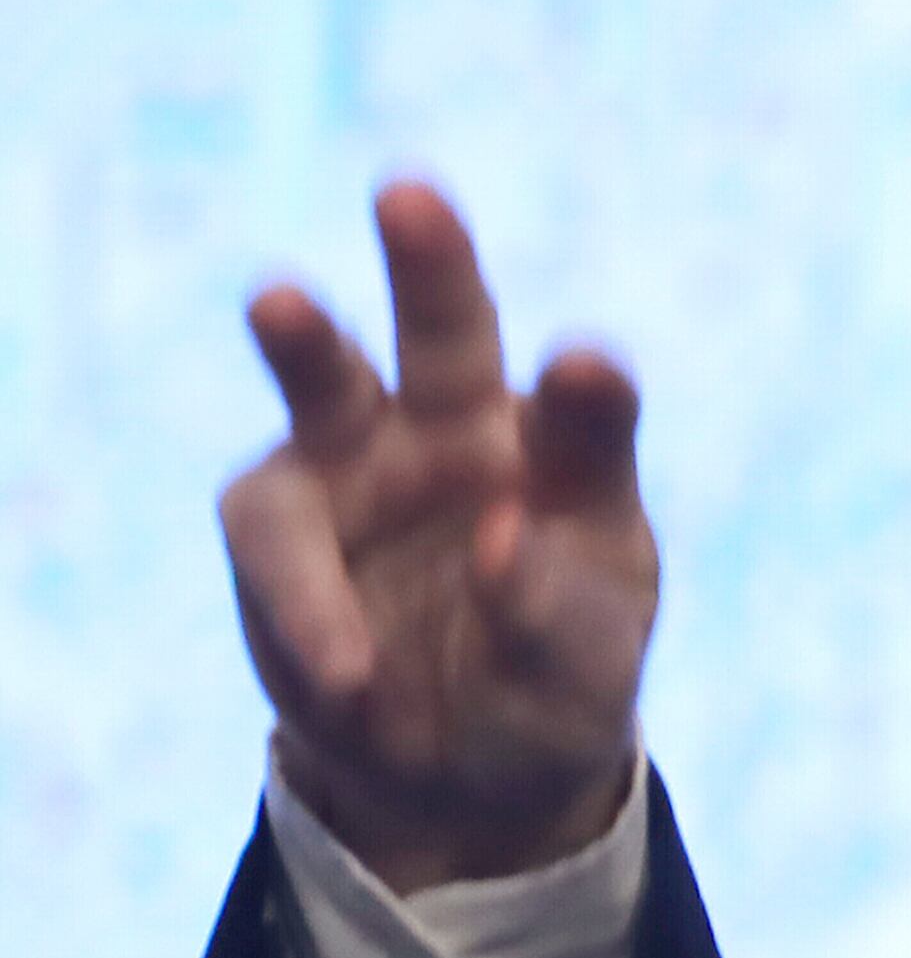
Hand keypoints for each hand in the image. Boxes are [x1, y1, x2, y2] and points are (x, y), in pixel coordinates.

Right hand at [221, 180, 658, 894]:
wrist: (453, 762)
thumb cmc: (545, 687)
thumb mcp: (580, 667)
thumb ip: (550, 606)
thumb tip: (500, 535)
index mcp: (568, 458)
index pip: (586, 413)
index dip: (586, 393)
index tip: (586, 374)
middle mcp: (464, 430)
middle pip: (447, 329)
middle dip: (429, 261)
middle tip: (410, 194)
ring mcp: (360, 461)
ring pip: (326, 381)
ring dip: (304, 339)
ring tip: (280, 300)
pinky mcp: (283, 515)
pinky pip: (277, 535)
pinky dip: (307, 603)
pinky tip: (350, 677)